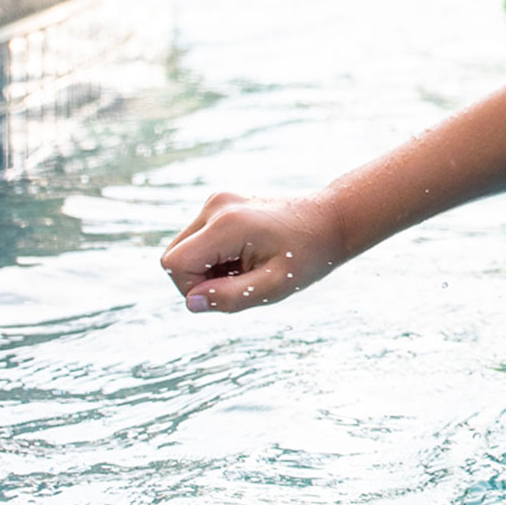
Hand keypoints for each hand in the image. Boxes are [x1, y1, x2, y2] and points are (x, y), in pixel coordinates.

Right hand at [159, 191, 346, 313]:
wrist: (331, 220)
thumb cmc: (308, 255)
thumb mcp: (273, 286)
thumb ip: (230, 298)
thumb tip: (191, 303)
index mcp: (227, 224)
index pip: (175, 265)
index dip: (193, 289)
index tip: (228, 292)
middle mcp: (216, 206)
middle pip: (174, 256)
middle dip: (199, 279)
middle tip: (242, 282)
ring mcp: (218, 200)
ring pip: (184, 248)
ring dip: (208, 268)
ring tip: (247, 268)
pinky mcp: (222, 203)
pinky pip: (199, 239)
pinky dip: (215, 255)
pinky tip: (246, 256)